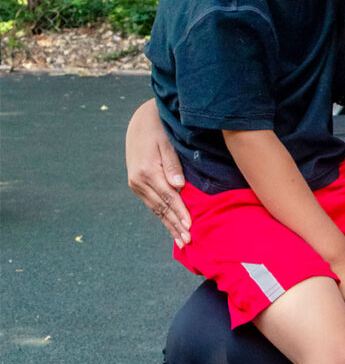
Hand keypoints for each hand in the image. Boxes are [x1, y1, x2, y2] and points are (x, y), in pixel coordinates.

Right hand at [125, 99, 191, 246]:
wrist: (139, 122)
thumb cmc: (159, 129)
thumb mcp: (167, 143)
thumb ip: (173, 165)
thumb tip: (179, 186)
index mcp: (147, 172)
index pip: (168, 198)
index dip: (180, 213)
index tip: (190, 227)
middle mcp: (138, 182)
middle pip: (161, 208)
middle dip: (175, 226)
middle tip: (188, 242)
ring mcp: (136, 184)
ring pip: (156, 209)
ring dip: (169, 225)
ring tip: (181, 240)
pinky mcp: (137, 184)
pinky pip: (152, 204)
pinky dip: (162, 216)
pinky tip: (170, 225)